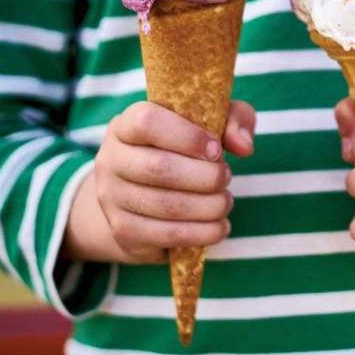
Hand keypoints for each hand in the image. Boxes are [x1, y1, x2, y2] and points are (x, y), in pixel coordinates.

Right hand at [63, 100, 255, 263]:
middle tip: (226, 177)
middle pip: (159, 168)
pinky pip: (166, 234)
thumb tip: (244, 146)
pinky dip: (201, 233)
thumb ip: (234, 120)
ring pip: (165, 205)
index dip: (187, 136)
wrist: (141, 195)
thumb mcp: (210, 123)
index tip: (216, 150)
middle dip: (205, 177)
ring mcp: (112, 197)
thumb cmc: (183, 149)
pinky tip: (220, 227)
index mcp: (125, 125)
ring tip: (226, 202)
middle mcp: (110, 159)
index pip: (146, 122)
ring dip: (208, 206)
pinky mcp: (123, 230)